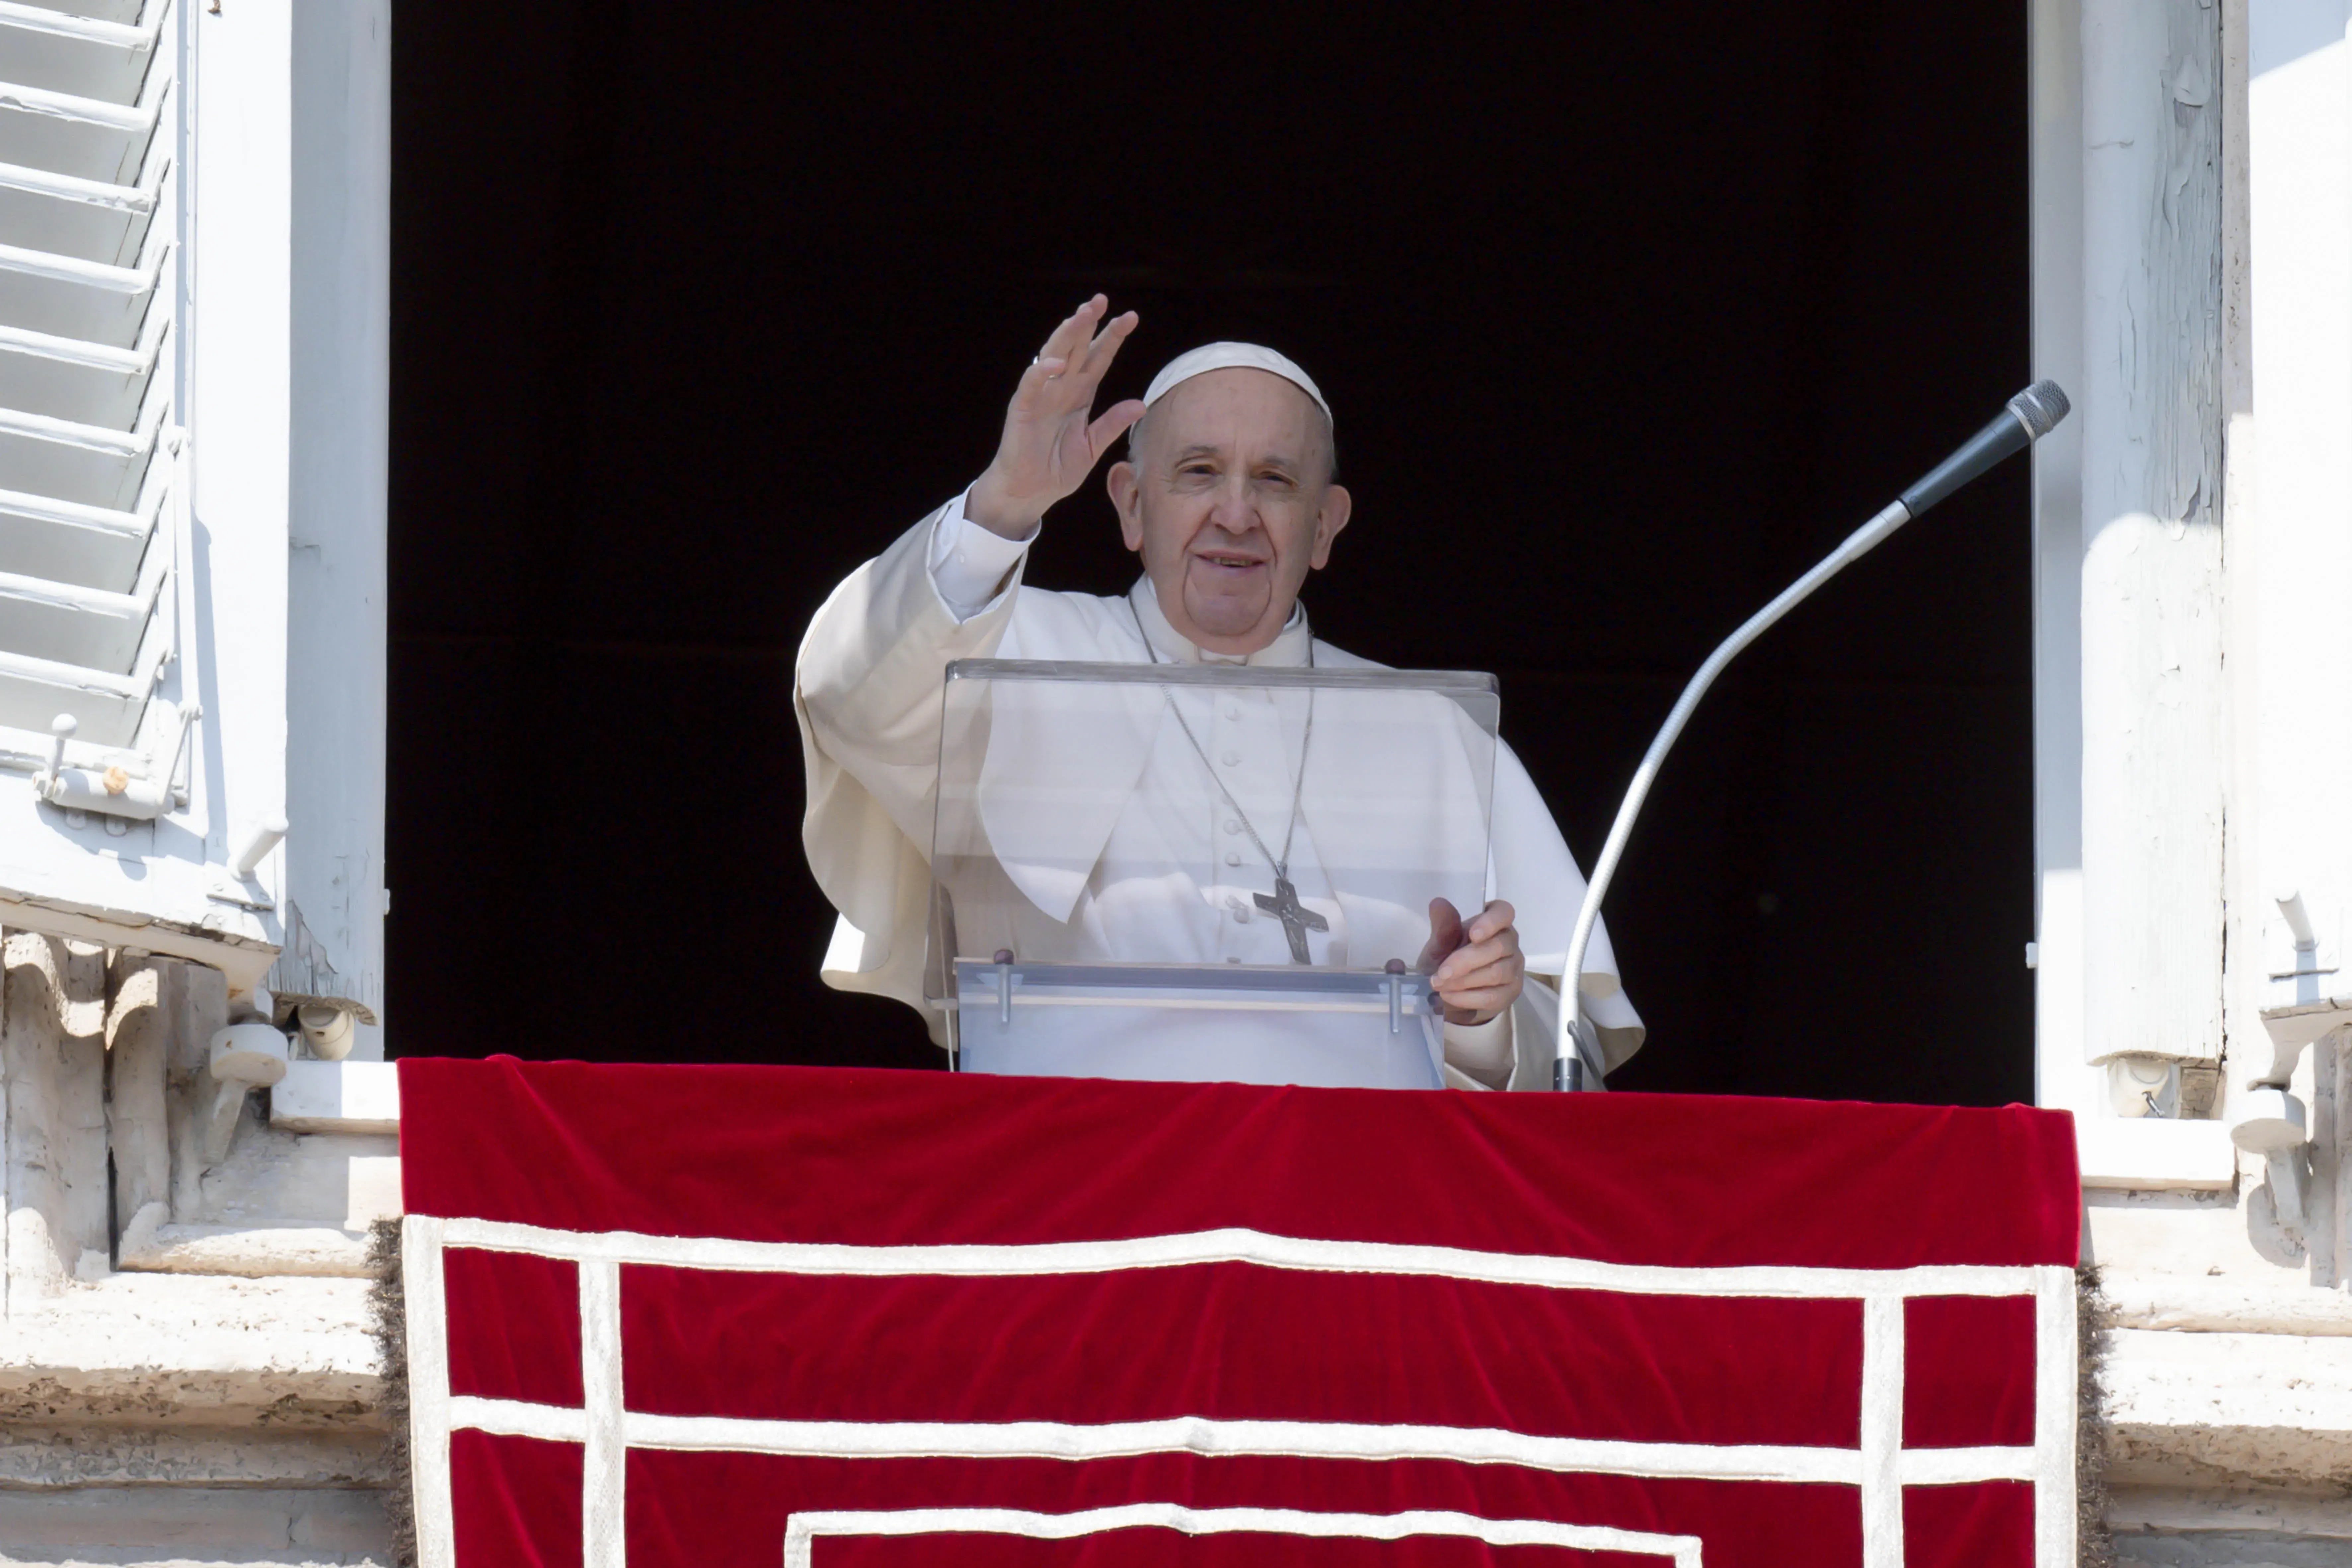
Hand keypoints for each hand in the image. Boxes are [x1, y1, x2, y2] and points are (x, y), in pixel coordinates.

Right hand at [967, 296, 1147, 537]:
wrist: (1030, 493)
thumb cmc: (1057, 469)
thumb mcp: (1092, 446)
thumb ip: (1112, 424)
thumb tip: (1141, 404)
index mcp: (1080, 394)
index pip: (1098, 358)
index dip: (1112, 338)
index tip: (1130, 317)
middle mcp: (1061, 389)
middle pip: (1076, 348)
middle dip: (1088, 323)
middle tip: (1101, 300)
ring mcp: (1041, 396)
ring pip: (1053, 356)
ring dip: (1066, 335)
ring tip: (1081, 314)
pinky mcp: (1021, 409)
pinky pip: (1031, 385)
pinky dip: (1041, 373)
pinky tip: (1056, 363)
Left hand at [1420, 898, 1524, 1025]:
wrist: (1452, 990)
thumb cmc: (1448, 959)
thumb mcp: (1440, 943)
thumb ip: (1443, 926)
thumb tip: (1438, 903)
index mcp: (1494, 922)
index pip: (1504, 913)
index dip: (1491, 922)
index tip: (1473, 934)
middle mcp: (1509, 942)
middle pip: (1497, 947)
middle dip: (1465, 961)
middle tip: (1441, 973)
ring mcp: (1514, 967)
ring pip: (1496, 973)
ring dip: (1464, 981)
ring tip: (1440, 985)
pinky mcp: (1512, 992)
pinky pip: (1493, 996)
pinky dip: (1467, 997)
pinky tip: (1449, 996)